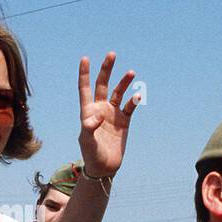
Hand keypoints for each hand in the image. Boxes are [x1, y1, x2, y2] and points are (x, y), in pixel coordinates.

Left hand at [77, 52, 139, 178]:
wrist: (105, 167)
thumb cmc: (92, 154)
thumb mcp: (87, 141)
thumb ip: (89, 127)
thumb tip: (96, 116)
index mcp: (88, 111)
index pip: (85, 88)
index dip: (84, 73)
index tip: (85, 58)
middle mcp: (100, 108)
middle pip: (103, 84)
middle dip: (107, 69)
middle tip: (112, 54)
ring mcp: (113, 113)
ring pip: (119, 92)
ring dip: (124, 82)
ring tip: (131, 73)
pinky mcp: (124, 120)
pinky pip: (130, 106)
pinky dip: (134, 100)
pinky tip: (137, 96)